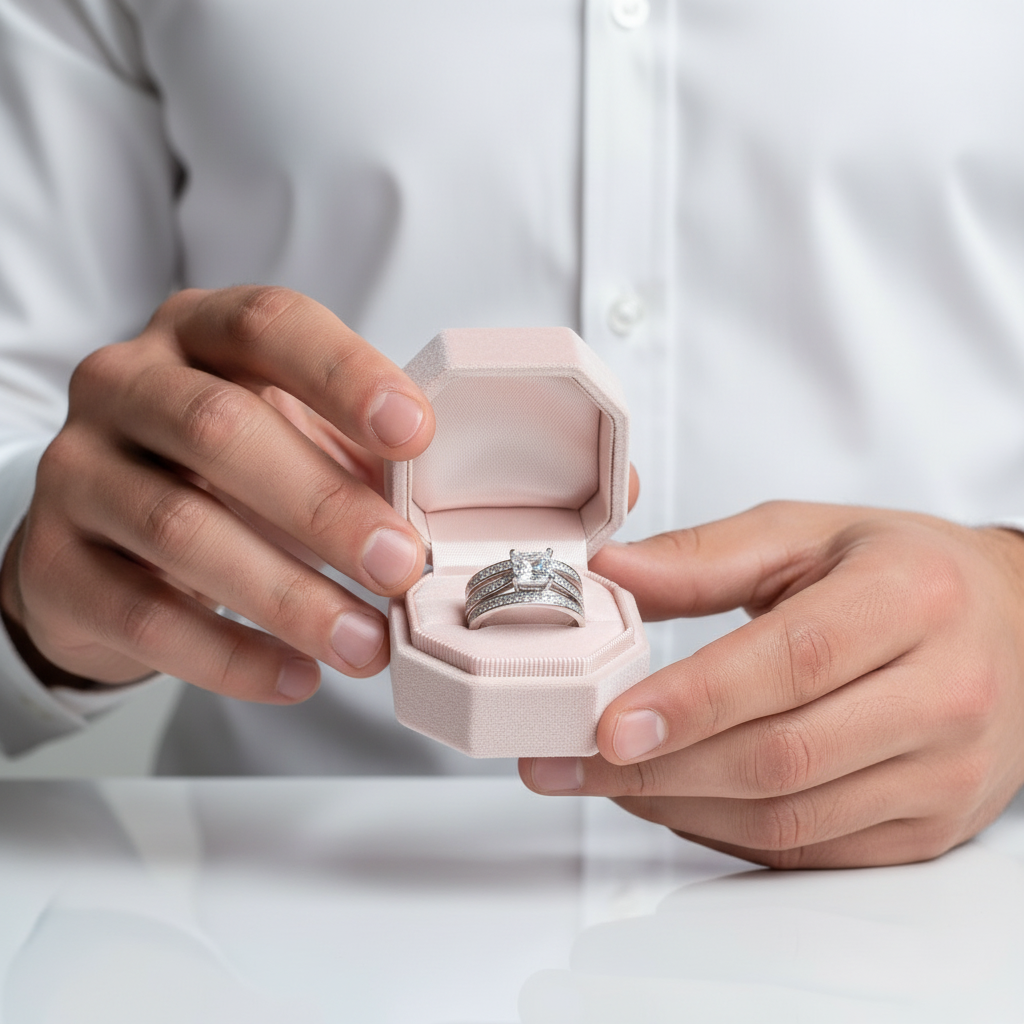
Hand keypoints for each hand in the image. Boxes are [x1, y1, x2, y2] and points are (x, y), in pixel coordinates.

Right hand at [0, 287, 432, 701]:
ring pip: (180, 530)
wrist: (103, 539)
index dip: (345, 376)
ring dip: (288, 595)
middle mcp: (125, 385)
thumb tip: (430, 511)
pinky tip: (298, 675)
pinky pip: (145, 616)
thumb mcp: (286, 434)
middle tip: (400, 563)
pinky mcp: (51, 564)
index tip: (415, 435)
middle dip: (324, 504)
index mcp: (197, 333)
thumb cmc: (220, 472)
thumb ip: (351, 452)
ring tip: (365, 641)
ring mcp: (78, 472)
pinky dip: (232, 655)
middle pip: (220, 429)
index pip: (269, 325)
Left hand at [520, 502, 1023, 867]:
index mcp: (911, 599)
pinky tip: (672, 801)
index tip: (609, 725)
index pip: (794, 661)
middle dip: (659, 770)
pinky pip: (811, 852)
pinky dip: (725, 834)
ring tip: (606, 780)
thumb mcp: (805, 534)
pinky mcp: (930, 827)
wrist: (1011, 625)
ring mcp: (944, 774)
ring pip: (790, 819)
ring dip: (679, 807)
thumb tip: (607, 574)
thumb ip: (701, 557)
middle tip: (571, 761)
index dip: (694, 700)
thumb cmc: (902, 570)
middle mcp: (944, 693)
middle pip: (783, 756)